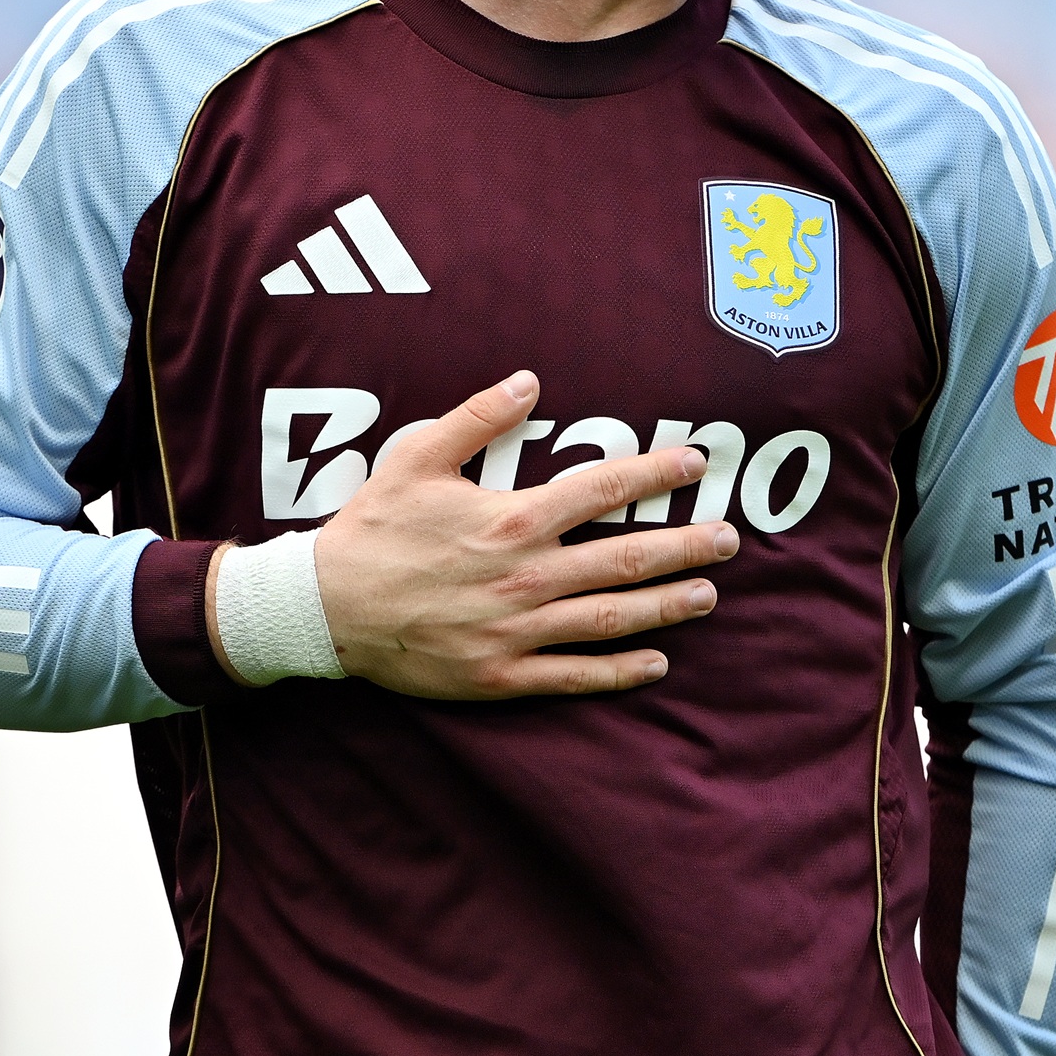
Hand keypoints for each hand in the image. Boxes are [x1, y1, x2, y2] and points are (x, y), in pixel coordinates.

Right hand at [299, 370, 733, 699]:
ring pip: (613, 618)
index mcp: (512, 519)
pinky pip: (576, 674)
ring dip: (668, 605)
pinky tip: (656, 662)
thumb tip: (529, 381)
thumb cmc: (373, 529)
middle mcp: (527, 575)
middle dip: (685, 546)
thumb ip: (477, 417)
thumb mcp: (416, 457)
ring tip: (708, 596)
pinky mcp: (504, 674)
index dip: (656, 473)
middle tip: (728, 539)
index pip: (604, 489)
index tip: (696, 464)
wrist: (326, 608)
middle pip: (626, 558)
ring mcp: (519, 629)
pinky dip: (621, 671)